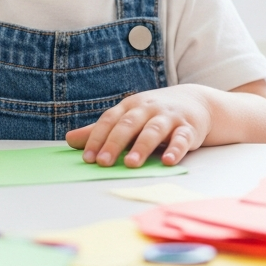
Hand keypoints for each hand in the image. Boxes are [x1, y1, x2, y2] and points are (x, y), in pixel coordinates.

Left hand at [65, 85, 211, 166]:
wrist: (196, 101)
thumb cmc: (154, 113)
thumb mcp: (128, 117)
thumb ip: (101, 130)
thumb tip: (69, 140)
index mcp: (130, 106)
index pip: (110, 120)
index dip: (97, 138)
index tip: (87, 158)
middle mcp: (148, 109)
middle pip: (129, 124)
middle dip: (115, 143)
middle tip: (103, 162)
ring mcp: (169, 117)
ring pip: (154, 130)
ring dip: (142, 146)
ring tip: (131, 164)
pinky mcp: (189, 128)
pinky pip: (182, 139)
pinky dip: (176, 150)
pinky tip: (168, 161)